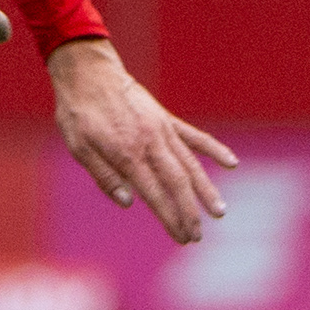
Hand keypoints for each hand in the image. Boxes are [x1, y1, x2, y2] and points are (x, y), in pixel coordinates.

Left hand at [46, 39, 237, 244]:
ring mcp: (162, 130)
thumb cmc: (78, 113)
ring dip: (206, 189)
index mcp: (127, 155)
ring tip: (220, 211)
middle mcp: (151, 144)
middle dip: (190, 212)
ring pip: (191, 164)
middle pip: (178, 183)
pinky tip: (232, 163)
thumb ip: (104, 176)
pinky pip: (194, 137)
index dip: (170, 218)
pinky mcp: (167, 119)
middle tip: (198, 236)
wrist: (88, 72)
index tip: (181, 237)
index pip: (155, 194)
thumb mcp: (78, 148)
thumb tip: (129, 202)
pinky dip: (214, 149)